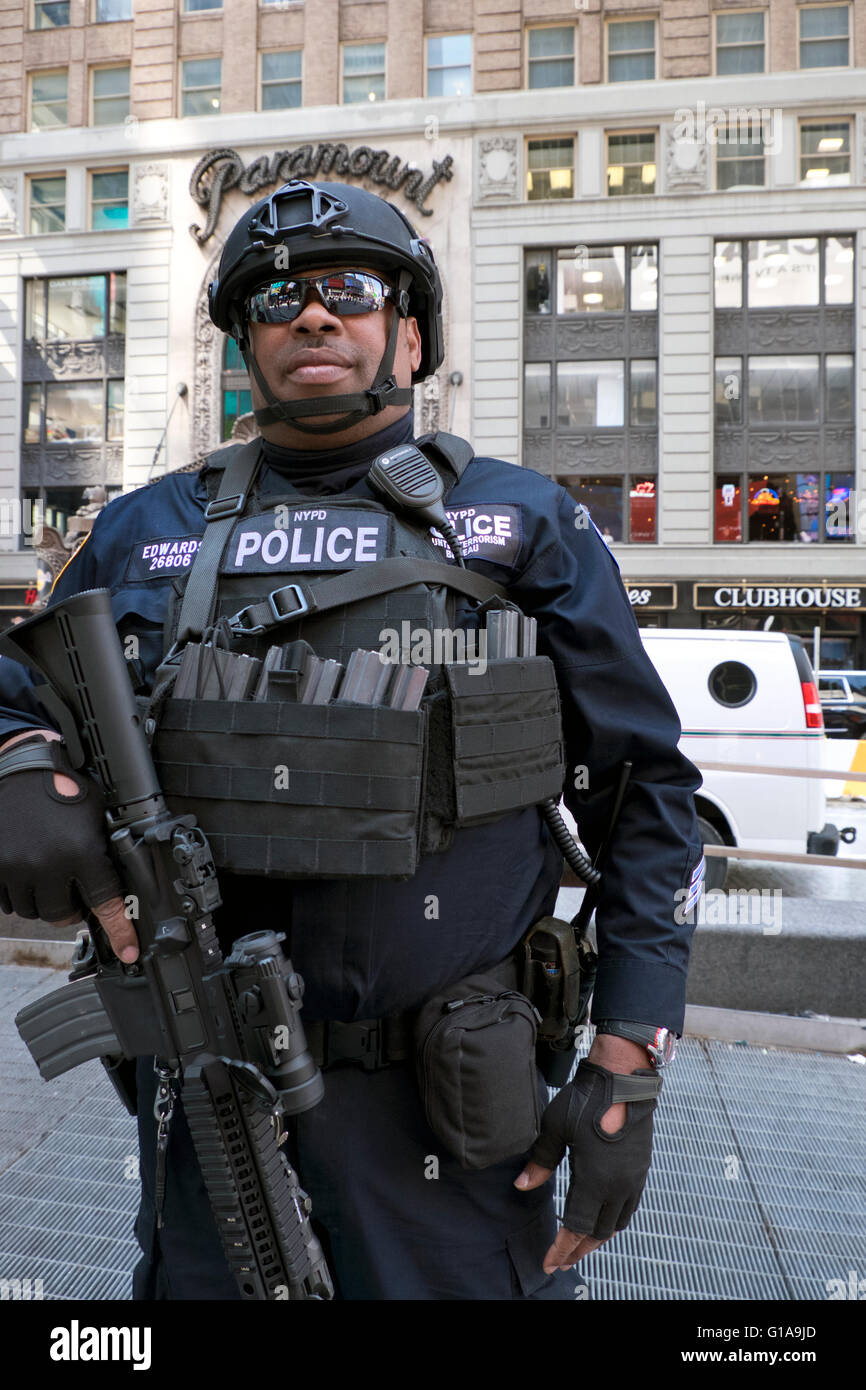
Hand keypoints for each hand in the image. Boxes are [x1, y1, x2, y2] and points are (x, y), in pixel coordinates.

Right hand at [0, 730, 138, 961]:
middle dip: (70, 908)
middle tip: (73, 891)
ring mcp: (17, 869)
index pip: (106, 903)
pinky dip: (19, 893)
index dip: (119, 931)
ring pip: (34, 911)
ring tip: (48, 873)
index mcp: (82, 852)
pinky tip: (26, 871)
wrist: (22, 767)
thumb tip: (121, 888)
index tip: (128, 952)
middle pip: (62, 915)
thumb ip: (104, 852)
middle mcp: (48, 865)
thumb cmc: (65, 789)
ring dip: (44, 899)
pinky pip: (8, 902)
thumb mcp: (97, 817)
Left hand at [514, 1040, 657, 1273]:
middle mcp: (618, 1187)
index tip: (549, 1262)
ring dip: (597, 1237)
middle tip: (561, 1260)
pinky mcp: (640, 1169)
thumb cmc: (586, 1101)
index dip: (561, 1248)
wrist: (622, 1080)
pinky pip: (629, 1207)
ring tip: (580, 1244)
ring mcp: (632, 1179)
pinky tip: (603, 1217)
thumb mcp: (555, 1130)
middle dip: (578, 1249)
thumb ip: (540, 1163)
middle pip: (598, 1233)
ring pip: (616, 1223)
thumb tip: (522, 1186)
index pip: (576, 1228)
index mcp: (595, 1181)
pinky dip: (614, 1220)